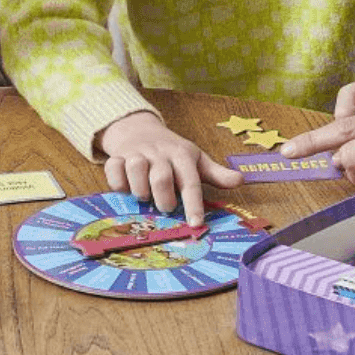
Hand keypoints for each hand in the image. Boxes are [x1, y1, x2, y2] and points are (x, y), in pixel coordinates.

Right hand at [100, 112, 242, 227]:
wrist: (140, 130)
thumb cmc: (172, 152)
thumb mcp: (196, 160)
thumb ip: (216, 174)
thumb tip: (241, 181)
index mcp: (182, 155)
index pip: (191, 182)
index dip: (194, 204)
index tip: (196, 224)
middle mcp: (160, 154)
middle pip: (162, 177)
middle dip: (164, 198)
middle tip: (166, 208)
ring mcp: (137, 154)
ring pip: (136, 169)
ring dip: (140, 189)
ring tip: (144, 197)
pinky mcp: (117, 157)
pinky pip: (113, 169)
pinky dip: (117, 182)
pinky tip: (124, 189)